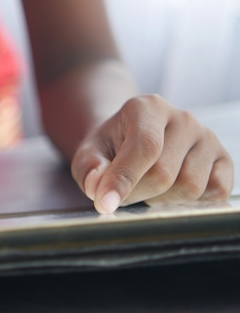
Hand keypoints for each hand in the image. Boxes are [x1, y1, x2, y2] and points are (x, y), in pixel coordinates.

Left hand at [71, 95, 233, 213]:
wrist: (131, 138)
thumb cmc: (109, 147)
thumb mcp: (89, 153)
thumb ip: (89, 168)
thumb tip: (98, 188)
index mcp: (148, 107)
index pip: (144, 147)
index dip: (124, 179)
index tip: (105, 204)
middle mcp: (184, 118)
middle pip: (164, 174)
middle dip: (136, 194)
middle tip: (122, 193)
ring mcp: (208, 138)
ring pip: (190, 188)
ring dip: (161, 201)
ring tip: (146, 187)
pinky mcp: (224, 159)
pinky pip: (215, 193)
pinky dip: (190, 203)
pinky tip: (170, 192)